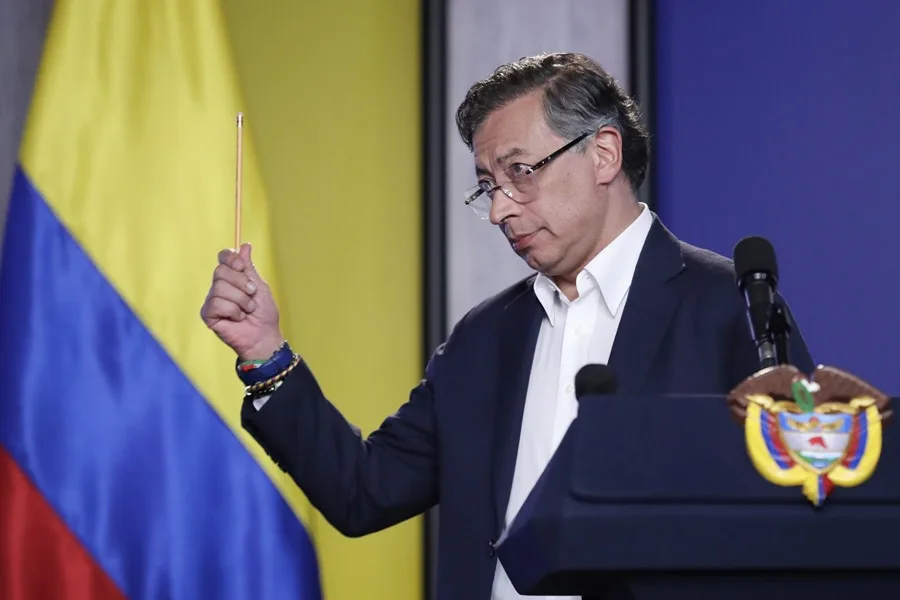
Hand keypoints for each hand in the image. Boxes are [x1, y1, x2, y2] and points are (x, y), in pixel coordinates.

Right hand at [200, 243, 283, 360]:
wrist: (264, 336)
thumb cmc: (264, 314)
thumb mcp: (259, 286)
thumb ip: (249, 268)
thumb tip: (245, 245)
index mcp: (232, 277)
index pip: (223, 258)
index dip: (230, 258)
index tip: (242, 266)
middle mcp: (219, 286)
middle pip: (220, 271)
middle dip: (241, 283)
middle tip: (251, 295)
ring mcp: (212, 300)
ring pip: (219, 288)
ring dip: (240, 301)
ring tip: (247, 311)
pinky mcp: (208, 314)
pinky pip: (216, 304)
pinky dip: (233, 311)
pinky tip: (237, 318)